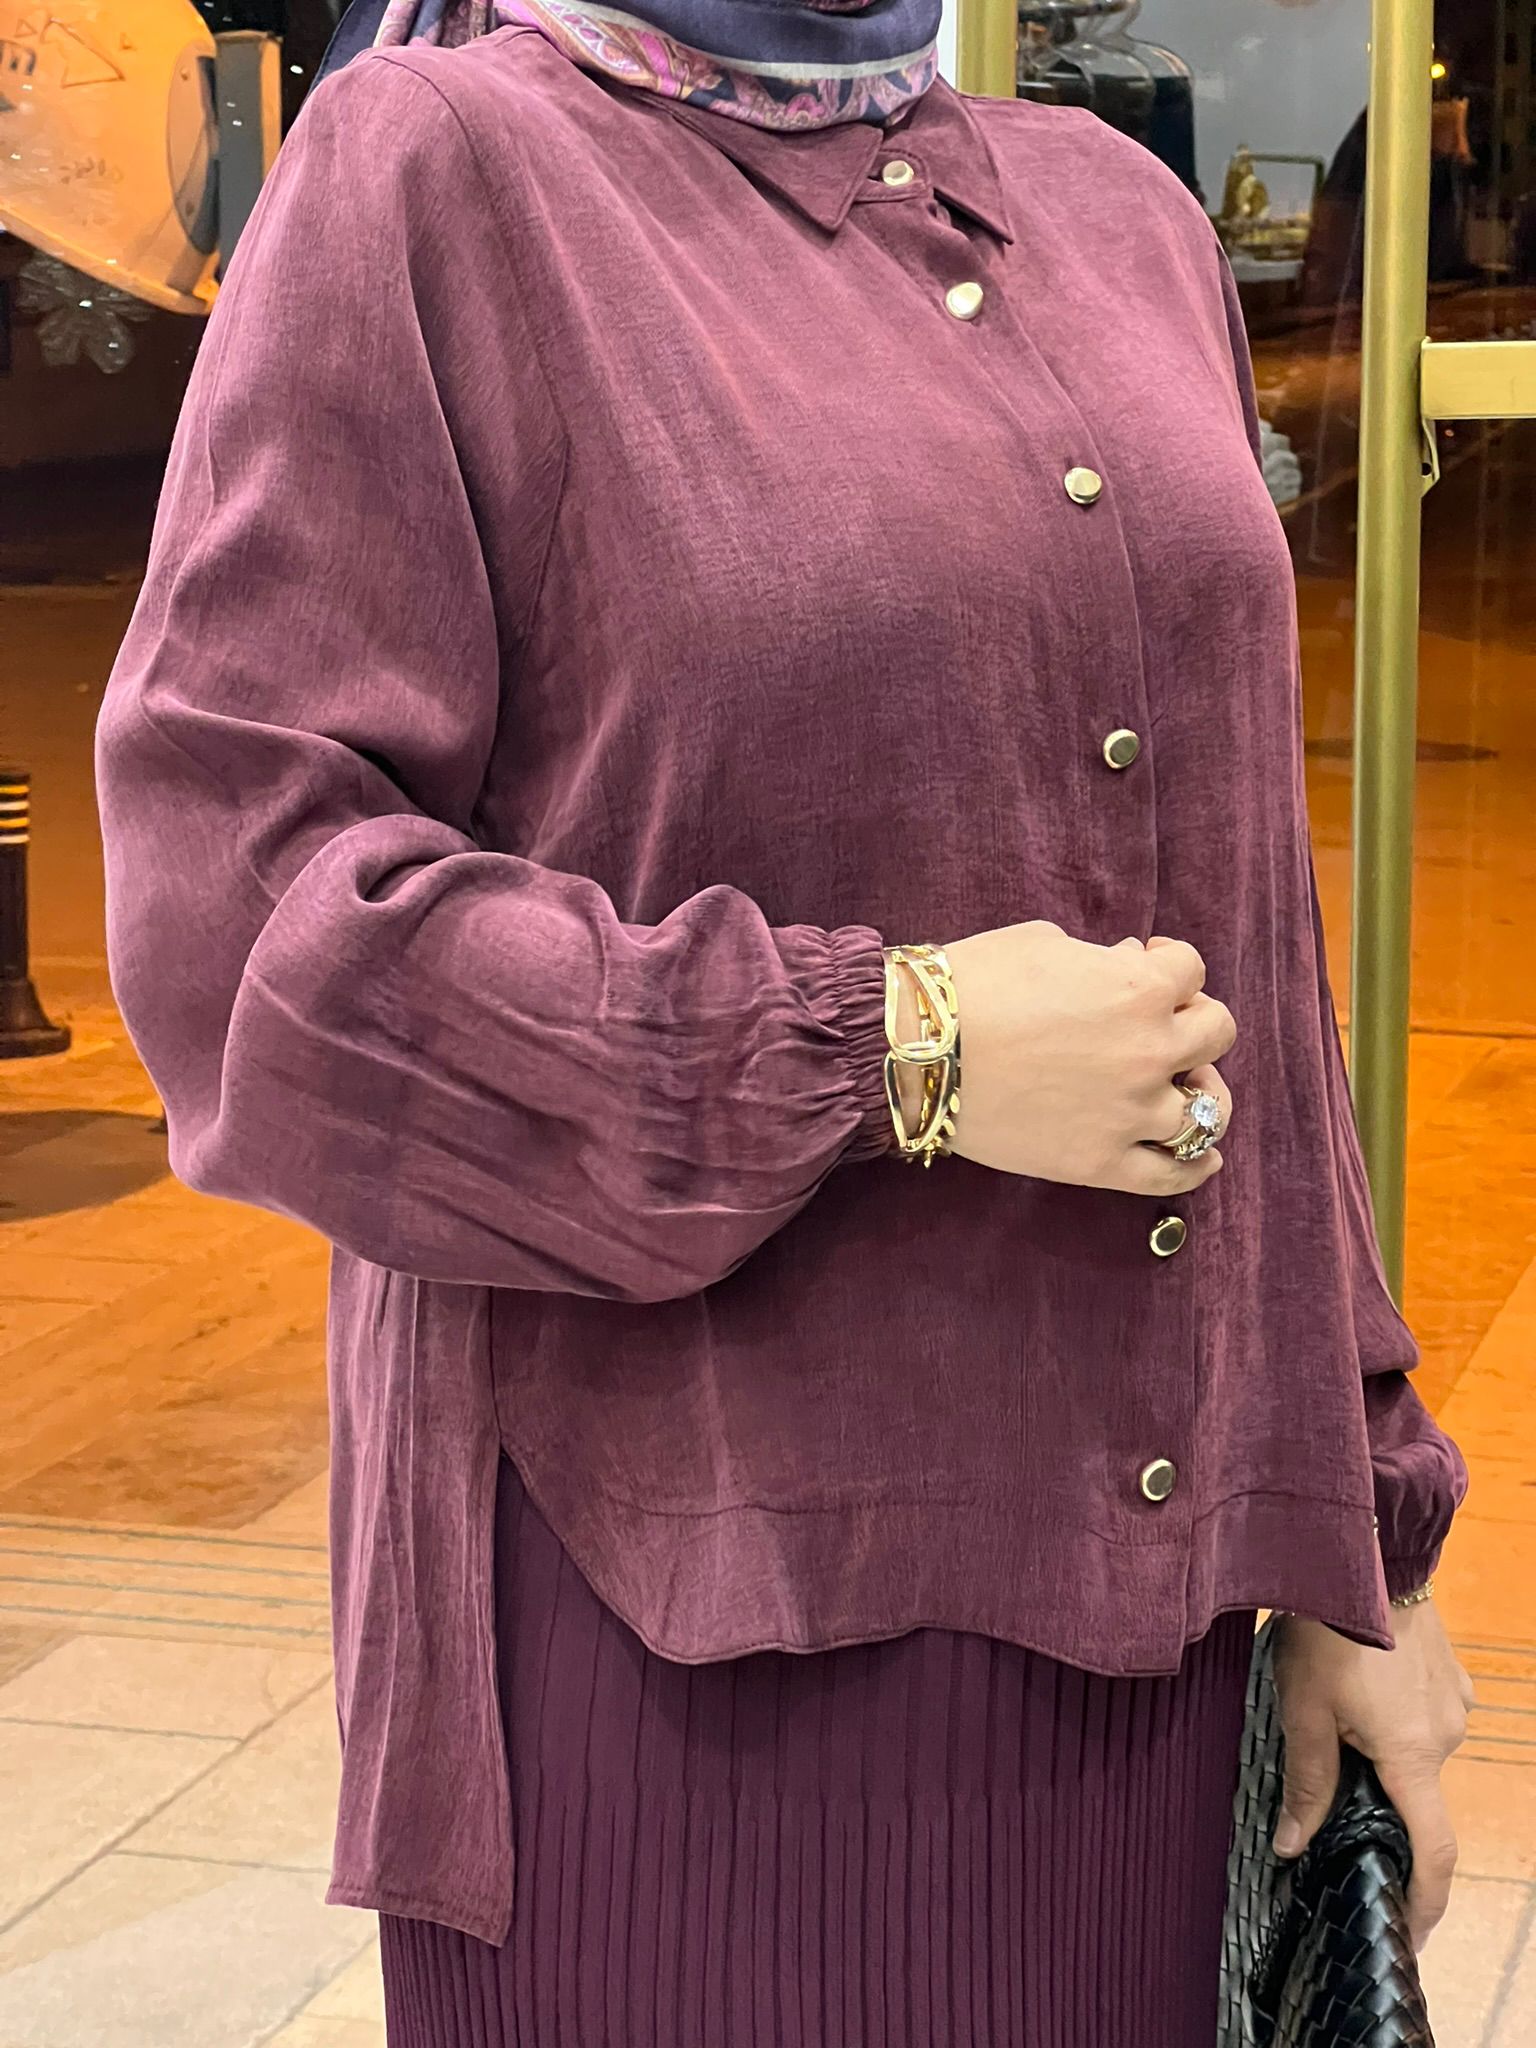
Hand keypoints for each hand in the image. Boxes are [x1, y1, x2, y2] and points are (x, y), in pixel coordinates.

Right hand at [927, 921, 1234, 1194]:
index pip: (1190, 968)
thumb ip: (1101, 959)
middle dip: (1193, 1017)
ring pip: (1209, 1108)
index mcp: (1140, 988)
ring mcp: (1130, 1112)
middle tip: (1163, 1020)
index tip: (1146, 961)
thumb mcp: (1045, 943)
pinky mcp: (1101, 1162)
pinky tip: (1204, 1157)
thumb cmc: (972, 985)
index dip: (1167, 961)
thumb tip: (1127, 966)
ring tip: (1188, 1086)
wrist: (917, 1051)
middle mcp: (1149, 1050)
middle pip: (1217, 1032)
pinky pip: (1172, 1175)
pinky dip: (1196, 1166)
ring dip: (1203, 1089)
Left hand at [1271, 1604, 1474, 1949]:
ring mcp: (1453, 1702)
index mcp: (1413, 1755)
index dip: (1424, 1901)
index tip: (1407, 1930)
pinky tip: (1355, 1691)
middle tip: (1329, 1787)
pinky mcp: (1449, 1674)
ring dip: (1381, 1754)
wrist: (1363, 1550)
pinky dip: (1393, 1723)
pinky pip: (1423, 1718)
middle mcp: (1446, 1734)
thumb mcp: (1303, 1706)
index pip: (1434, 1851)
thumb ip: (1306, 1781)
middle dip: (1377, 1802)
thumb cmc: (1328, 1625)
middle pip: (1415, 1796)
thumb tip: (1292, 1846)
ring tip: (1331, 1720)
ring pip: (1416, 1754)